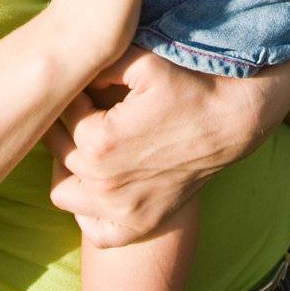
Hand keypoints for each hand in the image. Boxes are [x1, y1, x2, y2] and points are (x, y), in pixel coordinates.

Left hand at [45, 48, 289, 244]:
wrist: (232, 120)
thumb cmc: (189, 86)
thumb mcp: (144, 60)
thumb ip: (99, 60)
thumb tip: (72, 69)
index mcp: (99, 142)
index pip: (61, 115)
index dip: (72, 93)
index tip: (88, 83)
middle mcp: (105, 184)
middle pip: (57, 151)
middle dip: (66, 126)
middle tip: (88, 108)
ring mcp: (122, 210)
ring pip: (64, 193)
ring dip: (70, 168)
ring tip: (91, 144)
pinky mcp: (140, 225)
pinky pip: (94, 230)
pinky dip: (91, 210)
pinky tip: (106, 181)